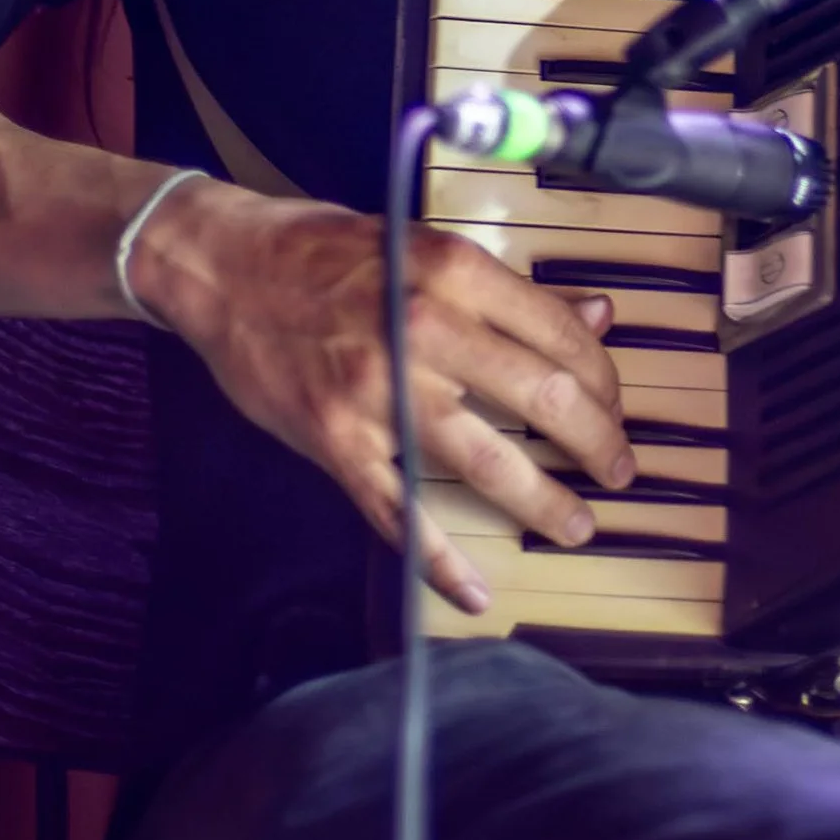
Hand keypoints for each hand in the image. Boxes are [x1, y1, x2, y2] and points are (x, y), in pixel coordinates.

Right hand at [128, 183, 634, 615]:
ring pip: (486, 462)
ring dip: (544, 502)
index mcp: (453, 270)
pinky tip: (474, 592)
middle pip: (543, 399)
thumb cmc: (323, 249)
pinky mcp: (335, 440)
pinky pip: (398, 514)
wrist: (220, 266)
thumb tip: (597, 315)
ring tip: (578, 524)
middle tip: (618, 470)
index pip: (560, 334)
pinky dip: (440, 562)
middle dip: (597, 444)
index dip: (604, 380)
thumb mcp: (423, 247)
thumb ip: (508, 291)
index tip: (614, 405)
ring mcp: (378, 392)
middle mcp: (424, 329)